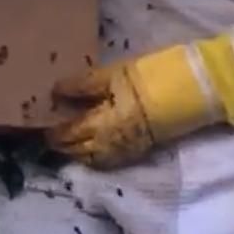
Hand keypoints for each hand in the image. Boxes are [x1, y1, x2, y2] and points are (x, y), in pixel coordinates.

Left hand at [48, 43, 223, 169]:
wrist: (193, 89)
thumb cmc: (150, 76)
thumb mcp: (113, 74)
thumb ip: (83, 86)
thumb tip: (56, 92)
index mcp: (99, 126)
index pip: (67, 134)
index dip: (51, 129)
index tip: (40, 121)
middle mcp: (108, 145)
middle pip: (76, 150)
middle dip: (60, 143)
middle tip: (49, 130)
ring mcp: (124, 150)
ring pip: (91, 158)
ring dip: (76, 150)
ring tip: (66, 138)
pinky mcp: (139, 149)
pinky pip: (108, 158)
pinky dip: (94, 153)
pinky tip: (91, 142)